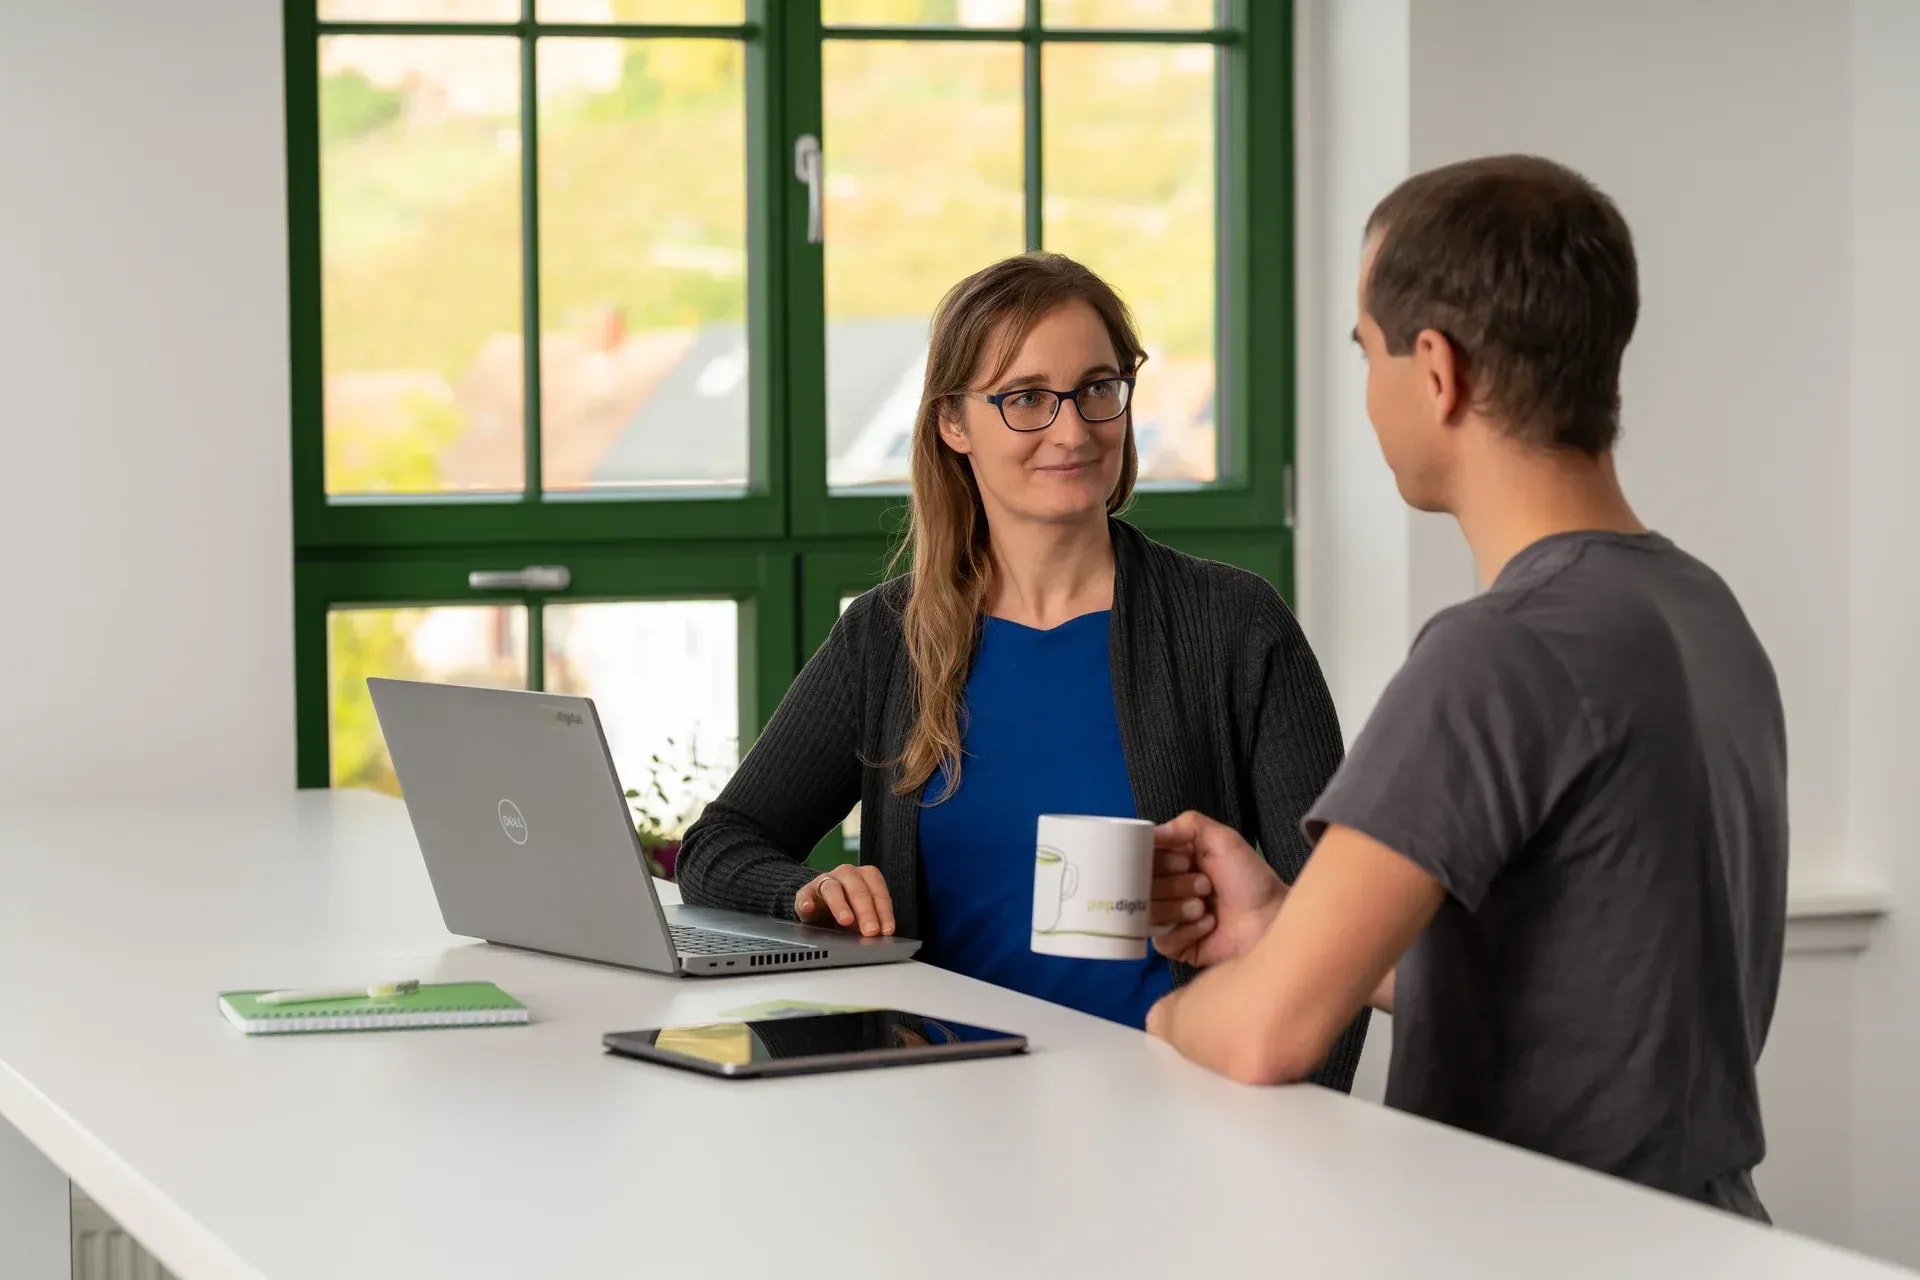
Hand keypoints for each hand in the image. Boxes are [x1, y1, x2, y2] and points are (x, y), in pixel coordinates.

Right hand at [795, 864, 894, 936]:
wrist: (820, 907)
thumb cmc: (848, 909)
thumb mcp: (863, 916)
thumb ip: (871, 921)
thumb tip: (880, 935)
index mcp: (865, 877)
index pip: (878, 892)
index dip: (884, 912)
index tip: (886, 930)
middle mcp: (846, 874)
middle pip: (858, 890)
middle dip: (866, 912)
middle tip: (870, 931)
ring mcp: (825, 881)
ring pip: (833, 888)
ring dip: (840, 905)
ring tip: (846, 921)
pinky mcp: (806, 892)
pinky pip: (805, 894)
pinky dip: (806, 901)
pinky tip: (809, 909)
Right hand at [1151, 810, 1286, 966]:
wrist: (1271, 918)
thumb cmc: (1250, 879)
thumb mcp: (1222, 840)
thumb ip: (1187, 824)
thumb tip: (1152, 832)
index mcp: (1175, 863)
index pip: (1142, 859)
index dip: (1157, 860)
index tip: (1183, 861)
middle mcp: (1169, 890)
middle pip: (1143, 887)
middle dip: (1174, 885)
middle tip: (1204, 885)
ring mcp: (1171, 920)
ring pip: (1149, 913)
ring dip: (1179, 907)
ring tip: (1205, 906)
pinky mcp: (1178, 946)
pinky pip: (1162, 940)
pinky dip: (1185, 931)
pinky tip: (1208, 925)